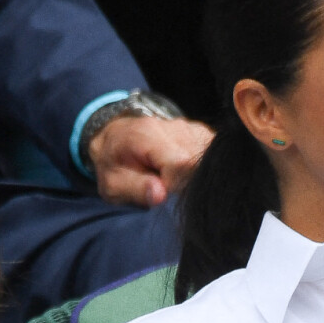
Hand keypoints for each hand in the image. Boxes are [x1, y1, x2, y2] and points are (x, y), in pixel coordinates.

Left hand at [88, 116, 213, 206]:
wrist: (114, 138)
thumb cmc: (113, 164)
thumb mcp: (113, 183)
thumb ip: (136, 189)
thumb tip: (160, 196)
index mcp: (149, 135)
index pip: (181, 164)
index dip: (175, 184)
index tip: (161, 191)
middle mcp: (175, 127)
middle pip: (198, 161)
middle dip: (186, 182)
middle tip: (164, 185)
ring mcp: (192, 128)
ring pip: (208, 158)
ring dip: (193, 175)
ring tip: (169, 176)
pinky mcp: (202, 133)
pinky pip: (210, 153)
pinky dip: (200, 168)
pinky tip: (182, 171)